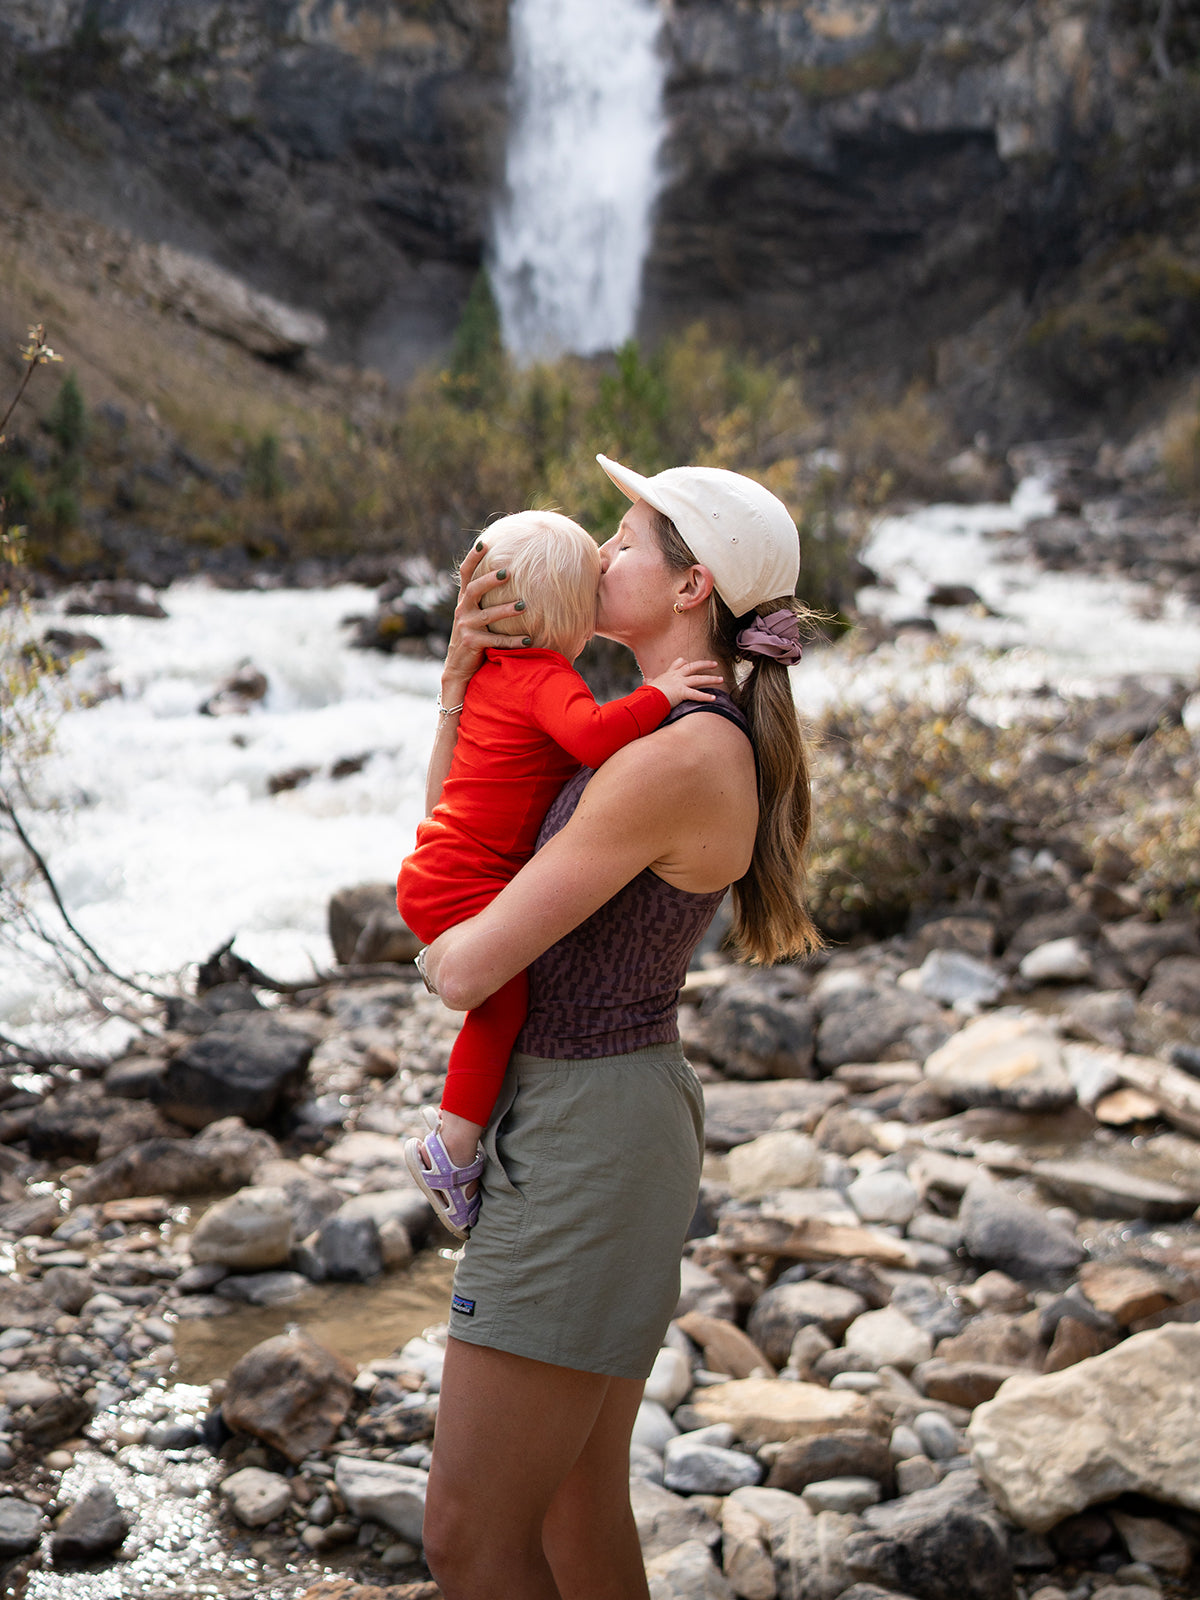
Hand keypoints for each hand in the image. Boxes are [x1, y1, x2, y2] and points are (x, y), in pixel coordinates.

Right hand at [441, 539, 530, 703]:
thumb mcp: (475, 615)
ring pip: (487, 616)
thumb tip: (510, 575)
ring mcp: (465, 628)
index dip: (473, 558)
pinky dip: (512, 641)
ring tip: (524, 606)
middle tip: (508, 572)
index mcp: (464, 601)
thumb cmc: (474, 637)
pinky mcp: (471, 644)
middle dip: (490, 580)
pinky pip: (494, 641)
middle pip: (474, 590)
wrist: (459, 668)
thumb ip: (485, 599)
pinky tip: (528, 640)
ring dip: (506, 610)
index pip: (466, 574)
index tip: (484, 543)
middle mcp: (462, 611)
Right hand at [646, 658, 722, 707]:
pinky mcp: (682, 692)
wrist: (647, 698)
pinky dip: (706, 696)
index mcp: (668, 674)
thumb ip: (649, 682)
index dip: (685, 663)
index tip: (689, 662)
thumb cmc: (647, 694)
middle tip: (715, 664)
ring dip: (711, 679)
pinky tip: (714, 698)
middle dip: (705, 664)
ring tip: (721, 679)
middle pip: (693, 666)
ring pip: (699, 679)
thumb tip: (645, 681)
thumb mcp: (648, 685)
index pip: (678, 664)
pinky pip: (697, 694)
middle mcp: (676, 676)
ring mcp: (680, 683)